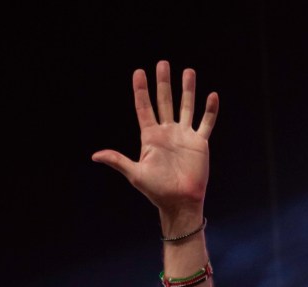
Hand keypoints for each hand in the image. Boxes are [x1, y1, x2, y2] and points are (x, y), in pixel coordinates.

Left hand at [92, 60, 217, 223]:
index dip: (141, 90)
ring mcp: (184, 136)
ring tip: (188, 71)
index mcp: (151, 137)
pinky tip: (212, 96)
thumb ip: (117, 161)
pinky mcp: (199, 143)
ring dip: (187, 90)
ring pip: (186, 107)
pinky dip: (210, 110)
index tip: (138, 72)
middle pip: (165, 101)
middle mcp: (167, 132)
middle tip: (162, 64)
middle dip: (163, 83)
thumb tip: (95, 156)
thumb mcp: (135, 174)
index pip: (144, 108)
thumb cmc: (156, 191)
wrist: (179, 203)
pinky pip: (206, 123)